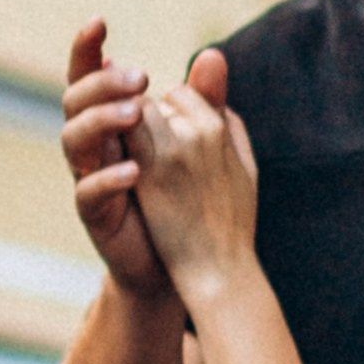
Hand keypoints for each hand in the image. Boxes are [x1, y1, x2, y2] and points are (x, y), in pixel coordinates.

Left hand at [131, 53, 257, 307]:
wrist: (218, 269)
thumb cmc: (234, 222)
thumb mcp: (244, 165)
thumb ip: (232, 124)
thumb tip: (220, 98)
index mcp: (220, 126)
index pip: (182, 94)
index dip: (172, 115)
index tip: (171, 141)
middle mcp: (196, 130)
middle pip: (156, 103)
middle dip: (148, 121)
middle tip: (148, 154)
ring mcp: (171, 150)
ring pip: (135, 116)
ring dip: (130, 135)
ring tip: (138, 166)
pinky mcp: (147, 173)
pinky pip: (124, 140)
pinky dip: (119, 149)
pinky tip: (126, 173)